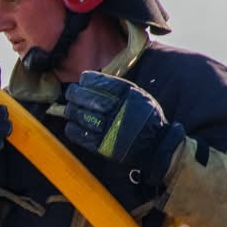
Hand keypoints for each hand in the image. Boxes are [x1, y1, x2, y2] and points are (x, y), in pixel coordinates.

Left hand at [62, 72, 183, 179]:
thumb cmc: (145, 117)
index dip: (87, 80)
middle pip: (87, 99)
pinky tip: (71, 124)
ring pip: (81, 116)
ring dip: (71, 111)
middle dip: (75, 94)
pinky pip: (80, 135)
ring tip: (70, 109)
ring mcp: (109, 129)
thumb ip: (117, 88)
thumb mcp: (138, 96)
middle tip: (71, 93)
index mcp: (127, 96)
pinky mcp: (103, 146)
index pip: (101, 84)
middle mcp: (118, 111)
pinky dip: (72, 128)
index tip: (82, 80)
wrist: (156, 144)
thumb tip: (90, 81)